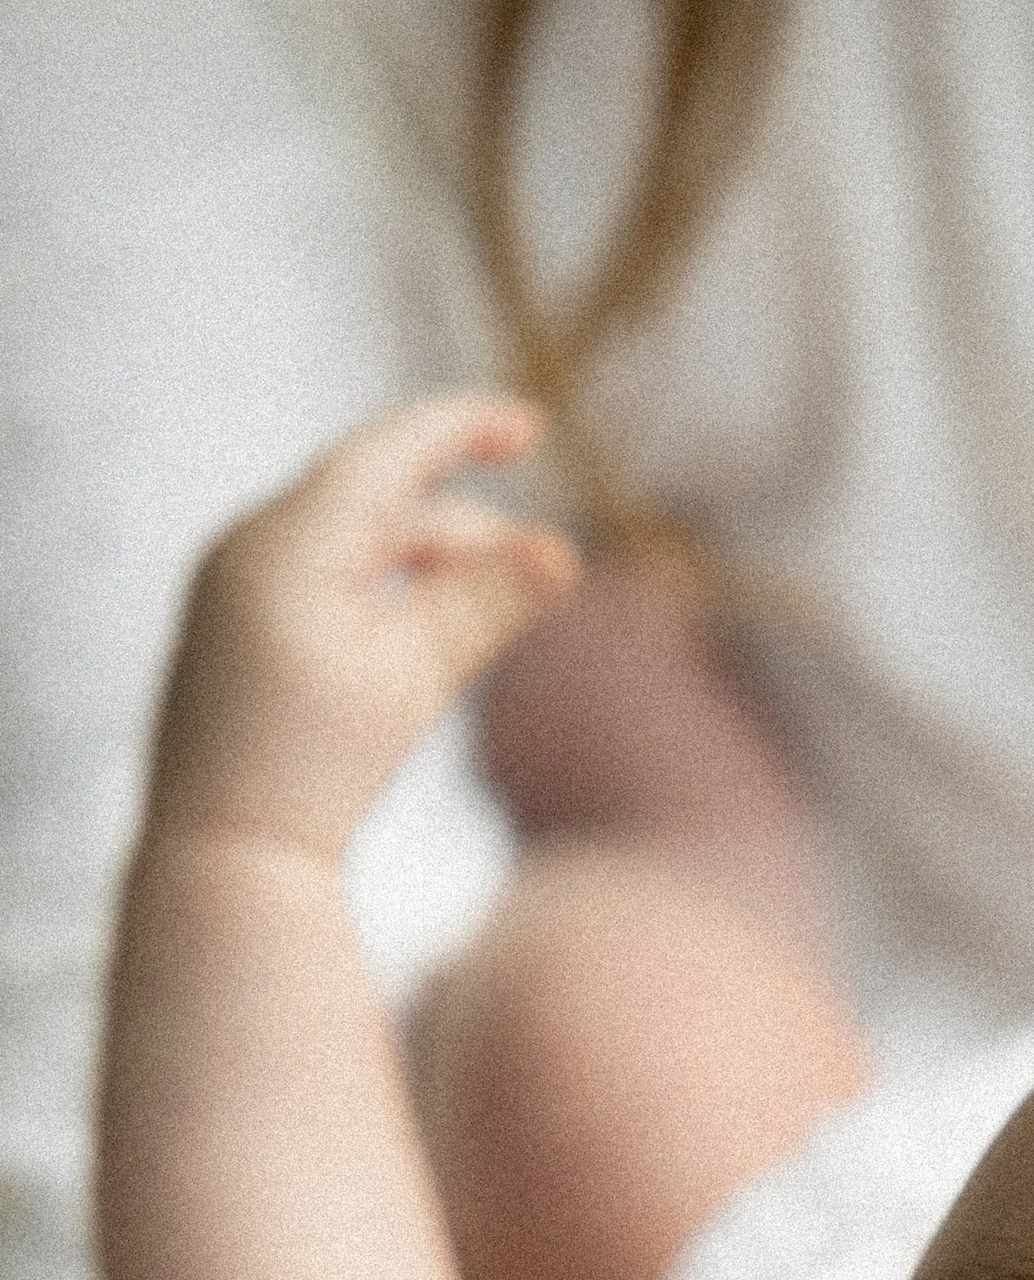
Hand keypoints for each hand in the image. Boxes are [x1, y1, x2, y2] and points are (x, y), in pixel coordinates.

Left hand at [152, 392, 578, 856]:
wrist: (223, 853)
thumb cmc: (314, 770)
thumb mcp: (417, 678)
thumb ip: (488, 603)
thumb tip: (562, 551)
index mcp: (286, 541)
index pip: (386, 450)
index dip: (465, 427)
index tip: (533, 426)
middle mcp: (247, 542)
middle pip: (378, 497)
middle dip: (465, 527)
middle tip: (542, 574)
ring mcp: (233, 577)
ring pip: (356, 536)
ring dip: (432, 560)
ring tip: (493, 611)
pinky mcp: (236, 616)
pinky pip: (326, 570)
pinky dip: (388, 584)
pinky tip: (427, 626)